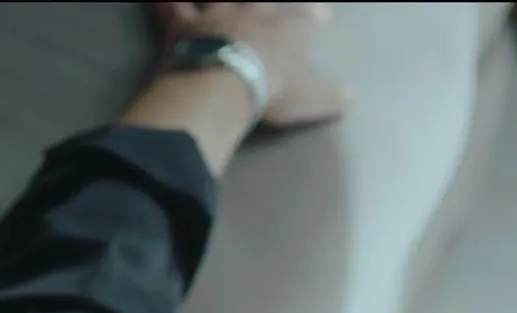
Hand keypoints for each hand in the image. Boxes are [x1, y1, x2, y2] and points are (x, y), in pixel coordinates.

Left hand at [149, 2, 349, 127]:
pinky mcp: (184, 26)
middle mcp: (253, 15)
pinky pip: (171, 7)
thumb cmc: (274, 90)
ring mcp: (218, 16)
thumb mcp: (311, 99)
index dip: (313, 15)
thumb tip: (353, 95)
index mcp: (288, 31)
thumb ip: (332, 96)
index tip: (320, 11)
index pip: (306, 19)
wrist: (227, 84)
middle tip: (263, 1)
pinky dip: (164, 2)